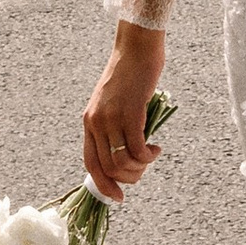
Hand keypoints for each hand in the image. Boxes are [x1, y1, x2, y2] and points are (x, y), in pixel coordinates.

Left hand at [83, 22, 167, 202]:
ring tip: (151, 156)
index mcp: (89, 121)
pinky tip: (156, 147)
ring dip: (140, 167)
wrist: (136, 48)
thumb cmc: (130, 74)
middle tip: (143, 169)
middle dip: (129, 178)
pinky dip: (148, 155)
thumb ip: (115, 126)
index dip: (103, 184)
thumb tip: (127, 154)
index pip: (91, 163)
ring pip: (122, 162)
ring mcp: (111, 118)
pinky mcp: (130, 113)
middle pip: (108, 168)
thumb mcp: (114, 103)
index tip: (118, 197)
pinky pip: (137, 148)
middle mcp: (96, 122)